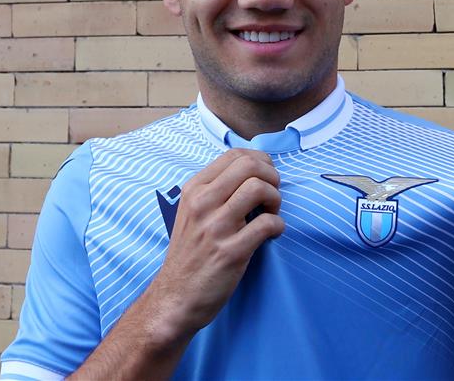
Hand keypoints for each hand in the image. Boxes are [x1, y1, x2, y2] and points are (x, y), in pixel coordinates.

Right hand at [150, 149, 284, 336]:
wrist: (175, 298)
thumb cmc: (190, 254)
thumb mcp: (192, 212)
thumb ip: (215, 191)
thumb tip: (253, 171)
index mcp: (194, 190)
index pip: (234, 155)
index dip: (260, 161)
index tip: (266, 177)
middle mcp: (202, 203)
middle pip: (249, 166)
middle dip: (271, 177)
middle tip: (272, 196)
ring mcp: (215, 227)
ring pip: (259, 189)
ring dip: (276, 200)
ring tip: (271, 213)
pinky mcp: (231, 252)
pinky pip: (267, 224)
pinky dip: (278, 226)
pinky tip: (272, 234)